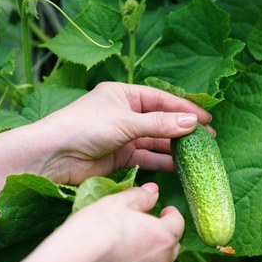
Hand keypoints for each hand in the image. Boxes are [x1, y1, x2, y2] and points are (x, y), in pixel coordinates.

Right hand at [0, 183, 183, 261]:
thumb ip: (140, 196)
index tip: (162, 210)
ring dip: (151, 250)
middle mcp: (160, 261)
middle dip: (163, 233)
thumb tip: (152, 191)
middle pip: (171, 244)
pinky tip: (120, 258)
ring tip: (131, 240)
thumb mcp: (117, 203)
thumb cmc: (95, 230)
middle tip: (146, 224)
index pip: (178, 222)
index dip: (170, 213)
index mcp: (163, 236)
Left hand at [38, 82, 211, 183]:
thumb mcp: (126, 122)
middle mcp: (125, 113)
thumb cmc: (85, 127)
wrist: (53, 155)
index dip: (185, 109)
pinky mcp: (120, 156)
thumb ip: (160, 124)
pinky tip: (178, 166)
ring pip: (155, 140)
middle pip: (161, 120)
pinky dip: (161, 161)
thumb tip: (192, 123)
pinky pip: (146, 157)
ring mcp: (123, 136)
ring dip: (175, 147)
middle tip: (208, 138)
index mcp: (124, 94)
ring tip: (197, 154)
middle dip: (183, 129)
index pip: (161, 100)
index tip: (207, 119)